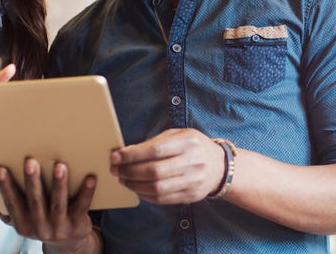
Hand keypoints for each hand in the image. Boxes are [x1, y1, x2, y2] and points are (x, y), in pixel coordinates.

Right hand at [0, 159, 98, 253]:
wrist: (69, 244)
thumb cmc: (42, 222)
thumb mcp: (21, 220)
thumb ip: (3, 208)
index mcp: (22, 224)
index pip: (11, 203)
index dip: (5, 187)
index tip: (1, 168)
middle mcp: (39, 227)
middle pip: (35, 201)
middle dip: (32, 181)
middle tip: (30, 161)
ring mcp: (59, 227)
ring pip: (58, 203)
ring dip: (58, 184)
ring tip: (60, 165)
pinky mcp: (78, 224)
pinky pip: (82, 206)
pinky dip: (86, 192)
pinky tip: (90, 177)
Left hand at [110, 128, 225, 203]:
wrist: (220, 166)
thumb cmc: (193, 146)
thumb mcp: (178, 135)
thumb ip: (154, 142)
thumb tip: (125, 152)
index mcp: (188, 142)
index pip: (155, 150)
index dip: (132, 155)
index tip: (115, 157)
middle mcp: (192, 161)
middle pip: (154, 171)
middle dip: (129, 171)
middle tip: (116, 170)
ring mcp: (193, 181)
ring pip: (157, 188)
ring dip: (134, 185)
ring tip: (123, 180)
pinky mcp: (190, 196)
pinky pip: (162, 199)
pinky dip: (145, 195)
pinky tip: (137, 188)